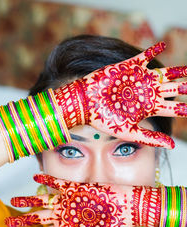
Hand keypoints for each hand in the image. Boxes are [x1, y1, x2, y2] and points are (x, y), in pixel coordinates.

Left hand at [5, 174, 160, 226]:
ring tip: (14, 199)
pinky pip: (59, 183)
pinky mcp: (76, 188)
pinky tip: (36, 176)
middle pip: (40, 218)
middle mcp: (67, 214)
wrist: (128, 208)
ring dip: (30, 200)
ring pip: (45, 200)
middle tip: (8, 222)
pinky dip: (47, 180)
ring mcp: (70, 201)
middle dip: (23, 220)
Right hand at [55, 41, 186, 148]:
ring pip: (164, 73)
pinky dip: (154, 49)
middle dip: (186, 88)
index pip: (173, 108)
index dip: (185, 109)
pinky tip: (162, 44)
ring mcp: (139, 79)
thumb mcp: (129, 132)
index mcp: (148, 108)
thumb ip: (150, 138)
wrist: (85, 104)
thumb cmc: (105, 120)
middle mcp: (147, 93)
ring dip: (178, 71)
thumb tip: (173, 146)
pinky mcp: (129, 66)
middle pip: (172, 89)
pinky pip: (145, 56)